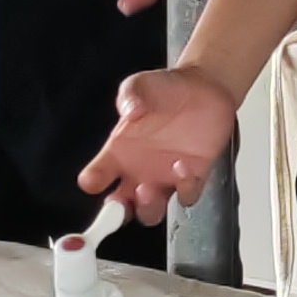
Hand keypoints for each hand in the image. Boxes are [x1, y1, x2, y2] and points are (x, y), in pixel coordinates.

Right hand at [81, 65, 239, 223]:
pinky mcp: (192, 177)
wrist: (204, 87)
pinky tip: (182, 167)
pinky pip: (187, 195)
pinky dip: (185, 188)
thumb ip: (131, 95)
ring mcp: (165, 177)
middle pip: (121, 206)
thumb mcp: (141, 85)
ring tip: (147, 189)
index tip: (91, 181)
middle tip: (119, 202)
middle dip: (116, 212)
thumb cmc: (166, 89)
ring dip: (147, 207)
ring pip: (151, 210)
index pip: (97, 175)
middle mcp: (139, 171)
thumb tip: (130, 109)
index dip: (92, 182)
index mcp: (119, 152)